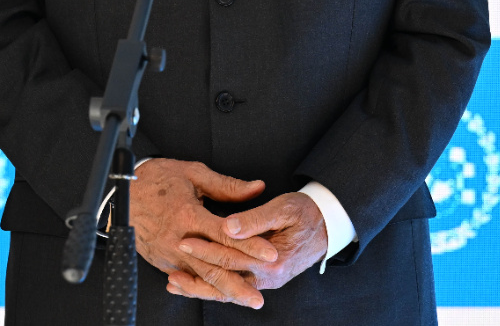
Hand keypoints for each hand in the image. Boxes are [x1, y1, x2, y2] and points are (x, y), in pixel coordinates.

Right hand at [129, 158, 278, 308]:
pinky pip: (187, 277)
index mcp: (188, 215)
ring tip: (246, 299)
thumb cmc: (157, 179)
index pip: (225, 235)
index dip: (250, 245)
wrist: (122, 193)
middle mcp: (179, 240)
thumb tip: (257, 188)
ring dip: (224, 290)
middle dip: (239, 283)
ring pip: (201, 278)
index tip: (270, 254)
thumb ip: (227, 186)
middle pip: (213, 267)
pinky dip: (204, 288)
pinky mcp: (162, 262)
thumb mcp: (193, 173)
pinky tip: (220, 295)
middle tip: (259, 297)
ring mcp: (169, 254)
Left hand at [168, 191, 327, 306]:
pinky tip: (193, 283)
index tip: (184, 241)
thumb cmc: (306, 213)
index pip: (232, 258)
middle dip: (196, 277)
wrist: (329, 226)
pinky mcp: (262, 280)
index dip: (207, 249)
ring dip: (201, 288)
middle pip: (226, 283)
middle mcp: (269, 278)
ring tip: (174, 283)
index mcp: (273, 260)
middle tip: (170, 270)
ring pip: (227, 291)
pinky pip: (234, 287)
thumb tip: (228, 226)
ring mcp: (266, 282)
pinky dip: (212, 287)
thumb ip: (255, 218)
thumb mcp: (284, 208)